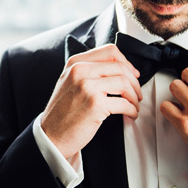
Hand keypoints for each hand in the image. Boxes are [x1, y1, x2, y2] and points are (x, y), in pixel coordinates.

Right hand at [40, 44, 141, 161]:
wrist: (51, 135)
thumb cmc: (63, 112)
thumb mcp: (70, 81)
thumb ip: (88, 70)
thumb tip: (119, 68)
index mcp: (75, 63)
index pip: (110, 51)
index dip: (126, 62)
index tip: (132, 74)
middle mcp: (80, 71)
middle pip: (121, 67)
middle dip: (134, 82)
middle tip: (136, 93)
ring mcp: (87, 87)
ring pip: (125, 83)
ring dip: (134, 96)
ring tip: (134, 104)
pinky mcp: (95, 105)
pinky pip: (124, 103)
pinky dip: (132, 110)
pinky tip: (130, 114)